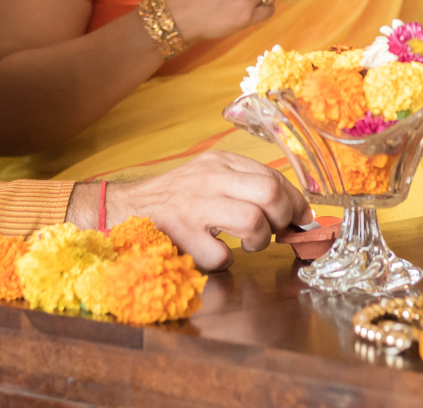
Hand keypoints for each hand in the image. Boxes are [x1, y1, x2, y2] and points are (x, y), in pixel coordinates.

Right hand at [66, 151, 311, 269]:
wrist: (124, 210)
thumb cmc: (174, 199)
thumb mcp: (209, 178)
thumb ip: (245, 186)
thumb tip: (293, 209)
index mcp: (220, 162)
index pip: (273, 176)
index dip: (295, 201)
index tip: (299, 218)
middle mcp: (209, 177)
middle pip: (269, 191)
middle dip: (283, 217)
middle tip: (276, 231)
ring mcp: (194, 205)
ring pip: (253, 221)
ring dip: (258, 241)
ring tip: (247, 244)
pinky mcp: (181, 234)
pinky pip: (222, 255)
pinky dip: (224, 261)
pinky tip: (213, 253)